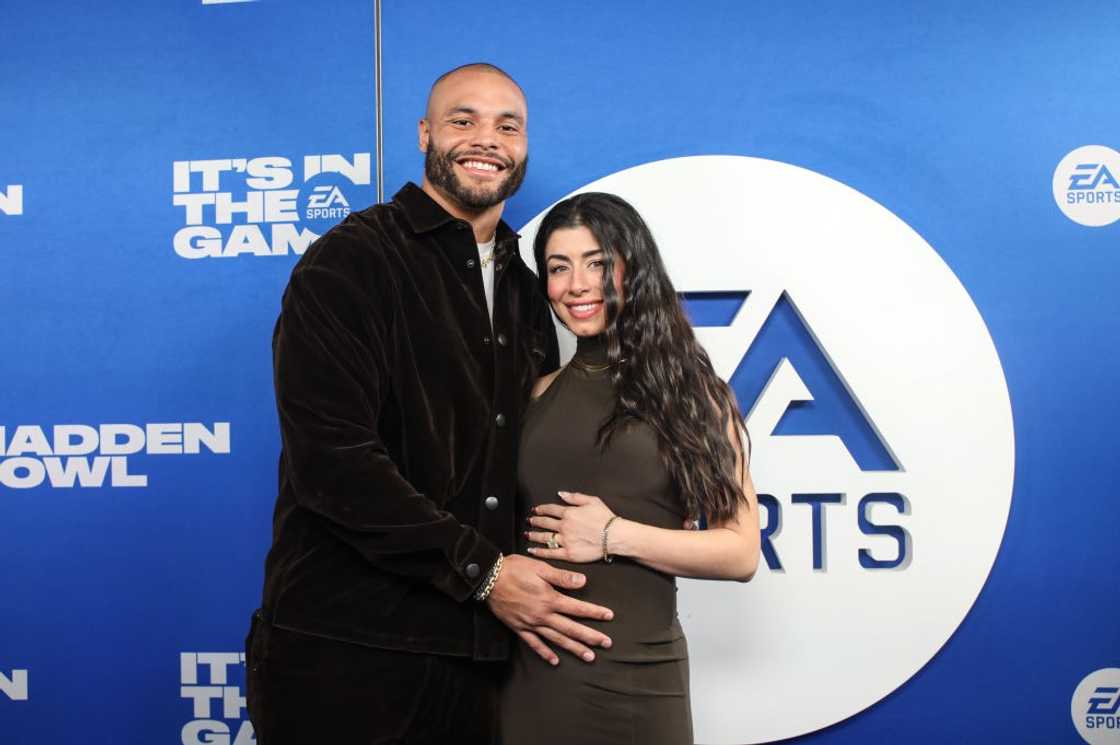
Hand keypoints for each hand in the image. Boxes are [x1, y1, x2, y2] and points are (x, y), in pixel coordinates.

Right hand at [486, 554, 612, 665]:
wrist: (488, 578)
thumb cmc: (514, 569)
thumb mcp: (540, 567)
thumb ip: (562, 577)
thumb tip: (583, 582)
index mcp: (550, 599)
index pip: (578, 608)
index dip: (595, 612)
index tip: (609, 616)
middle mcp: (542, 615)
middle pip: (571, 628)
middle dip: (590, 636)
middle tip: (607, 644)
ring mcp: (531, 624)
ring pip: (556, 639)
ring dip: (574, 648)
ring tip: (589, 656)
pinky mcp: (519, 628)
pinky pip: (534, 644)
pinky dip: (545, 653)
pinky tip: (554, 661)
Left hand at [527, 491, 615, 563]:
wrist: (615, 536)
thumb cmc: (606, 518)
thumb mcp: (592, 501)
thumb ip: (574, 497)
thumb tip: (561, 494)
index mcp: (569, 513)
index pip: (550, 509)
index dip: (541, 509)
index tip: (536, 509)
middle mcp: (564, 526)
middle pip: (544, 522)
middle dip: (535, 521)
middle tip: (529, 520)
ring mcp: (565, 540)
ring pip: (544, 537)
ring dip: (533, 535)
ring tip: (527, 534)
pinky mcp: (568, 554)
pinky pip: (550, 553)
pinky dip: (539, 551)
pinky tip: (532, 550)